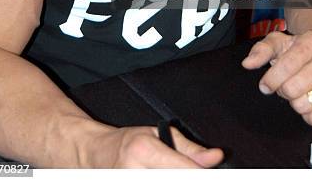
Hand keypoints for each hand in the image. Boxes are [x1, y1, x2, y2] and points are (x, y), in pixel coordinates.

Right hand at [89, 124, 223, 167]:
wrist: (95, 154)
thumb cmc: (128, 142)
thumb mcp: (157, 134)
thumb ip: (189, 148)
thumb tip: (216, 157)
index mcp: (144, 150)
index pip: (184, 171)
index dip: (200, 174)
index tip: (211, 174)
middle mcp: (133, 172)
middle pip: (176, 179)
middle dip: (188, 176)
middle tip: (184, 169)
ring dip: (174, 178)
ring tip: (165, 169)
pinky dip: (163, 181)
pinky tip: (160, 174)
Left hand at [242, 30, 311, 127]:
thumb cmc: (300, 48)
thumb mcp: (278, 42)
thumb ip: (261, 51)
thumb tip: (247, 63)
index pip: (286, 66)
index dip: (270, 79)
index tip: (265, 85)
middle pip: (293, 89)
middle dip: (282, 90)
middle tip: (284, 85)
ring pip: (305, 105)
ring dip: (295, 103)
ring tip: (298, 91)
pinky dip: (308, 116)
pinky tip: (308, 103)